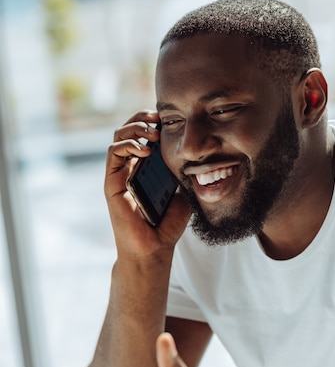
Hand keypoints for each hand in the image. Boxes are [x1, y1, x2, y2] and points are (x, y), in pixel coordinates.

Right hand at [106, 111, 190, 258]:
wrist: (154, 249)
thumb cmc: (167, 226)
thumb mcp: (183, 193)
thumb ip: (182, 174)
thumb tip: (192, 156)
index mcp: (145, 168)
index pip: (144, 135)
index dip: (153, 121)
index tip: (169, 118)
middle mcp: (130, 168)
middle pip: (129, 131)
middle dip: (142, 118)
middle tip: (159, 117)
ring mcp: (119, 175)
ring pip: (118, 137)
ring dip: (135, 128)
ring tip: (153, 131)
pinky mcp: (111, 183)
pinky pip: (113, 154)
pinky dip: (128, 145)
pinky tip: (145, 149)